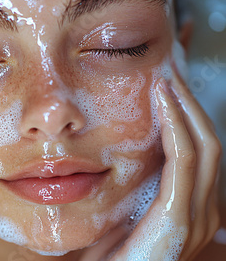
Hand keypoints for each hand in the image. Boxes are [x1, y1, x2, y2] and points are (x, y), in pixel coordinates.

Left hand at [82, 63, 221, 260]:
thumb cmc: (110, 257)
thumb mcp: (123, 215)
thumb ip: (132, 188)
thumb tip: (116, 154)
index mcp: (191, 209)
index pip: (199, 153)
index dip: (188, 119)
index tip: (167, 91)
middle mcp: (204, 211)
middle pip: (209, 144)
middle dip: (190, 107)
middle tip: (170, 76)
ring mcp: (197, 216)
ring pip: (204, 146)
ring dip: (185, 109)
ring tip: (167, 82)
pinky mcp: (179, 218)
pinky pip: (185, 161)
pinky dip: (177, 127)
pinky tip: (163, 103)